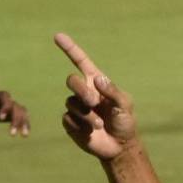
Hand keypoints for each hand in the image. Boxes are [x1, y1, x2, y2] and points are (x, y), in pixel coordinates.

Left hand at [0, 85, 29, 134]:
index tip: (1, 118)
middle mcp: (3, 100)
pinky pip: (21, 117)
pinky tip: (24, 134)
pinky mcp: (8, 113)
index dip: (5, 107)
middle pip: (15, 106)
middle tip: (12, 134)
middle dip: (16, 119)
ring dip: (24, 122)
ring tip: (24, 135)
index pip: (4, 97)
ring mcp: (7, 106)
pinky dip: (24, 124)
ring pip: (21, 111)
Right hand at [56, 32, 136, 159]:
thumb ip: (113, 91)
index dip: (70, 48)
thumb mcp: (125, 105)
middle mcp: (84, 92)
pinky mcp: (70, 122)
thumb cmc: (125, 122)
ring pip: (71, 102)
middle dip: (81, 91)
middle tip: (94, 102)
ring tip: (99, 125)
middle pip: (71, 81)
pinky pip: (68, 118)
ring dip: (86, 114)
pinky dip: (81, 125)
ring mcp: (76, 107)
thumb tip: (97, 79)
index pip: (81, 61)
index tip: (58, 36)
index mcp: (96, 83)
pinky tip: (91, 132)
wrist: (119, 146)